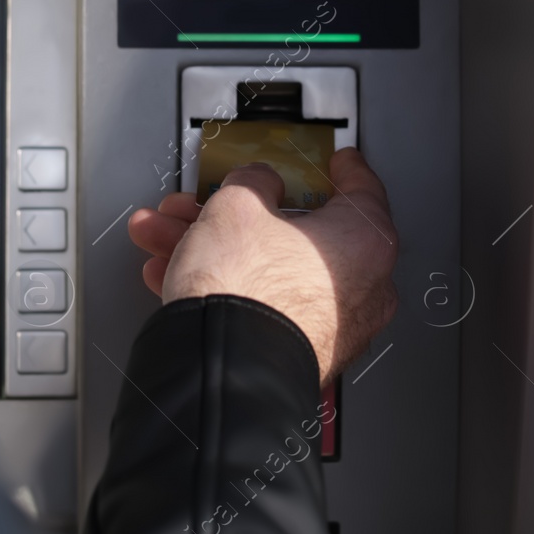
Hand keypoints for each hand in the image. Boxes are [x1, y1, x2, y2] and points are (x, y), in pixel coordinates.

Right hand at [127, 147, 398, 384]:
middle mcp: (362, 288)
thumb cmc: (247, 291)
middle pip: (295, 233)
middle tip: (210, 201)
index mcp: (366, 242)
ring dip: (216, 248)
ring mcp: (332, 327)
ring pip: (269, 269)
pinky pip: (264, 305)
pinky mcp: (300, 354)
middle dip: (237, 214)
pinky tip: (177, 274)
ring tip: (168, 236)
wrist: (225, 372)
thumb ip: (253, 182)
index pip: (362, 190)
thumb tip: (256, 186)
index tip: (338, 162)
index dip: (342, 169)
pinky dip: (227, 286)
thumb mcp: (237, 205)